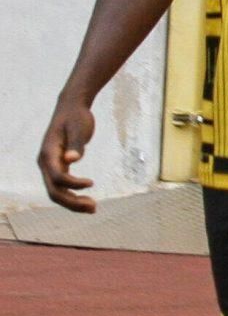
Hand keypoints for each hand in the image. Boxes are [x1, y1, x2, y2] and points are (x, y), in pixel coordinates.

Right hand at [36, 95, 96, 212]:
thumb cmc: (76, 116)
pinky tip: (87, 200)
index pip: (56, 177)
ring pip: (56, 192)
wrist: (71, 107)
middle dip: (72, 202)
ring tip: (93, 208)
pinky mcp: (58, 166)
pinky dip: (73, 195)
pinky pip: (62, 187)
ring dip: (73, 203)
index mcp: (48, 154)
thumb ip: (76, 144)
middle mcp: (46, 163)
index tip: (92, 183)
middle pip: (54, 191)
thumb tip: (72, 160)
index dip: (72, 184)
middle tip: (94, 207)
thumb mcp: (79, 127)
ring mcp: (50, 166)